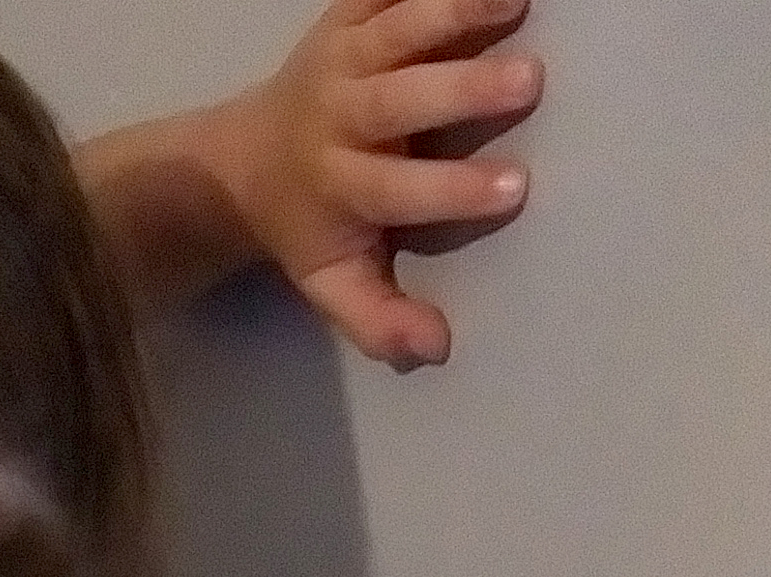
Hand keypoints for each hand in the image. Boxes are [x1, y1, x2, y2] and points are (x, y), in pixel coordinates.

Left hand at [221, 0, 544, 367]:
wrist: (241, 161)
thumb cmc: (309, 226)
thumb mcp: (331, 281)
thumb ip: (377, 318)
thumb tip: (434, 348)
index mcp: (339, 186)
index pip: (397, 190)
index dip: (453, 190)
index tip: (516, 187)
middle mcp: (337, 118)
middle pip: (398, 102)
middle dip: (462, 91)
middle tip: (529, 81)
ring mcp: (340, 59)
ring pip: (396, 31)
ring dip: (454, 11)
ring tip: (516, 0)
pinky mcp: (344, 16)